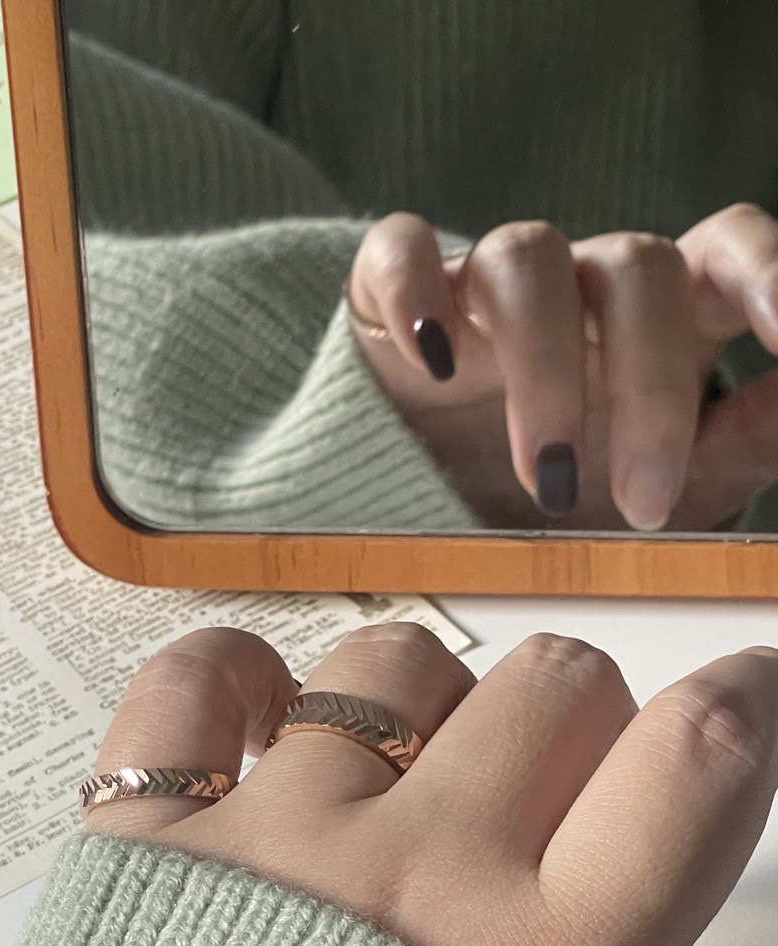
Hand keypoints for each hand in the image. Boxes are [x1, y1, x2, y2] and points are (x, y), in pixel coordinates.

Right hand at [347, 205, 777, 530]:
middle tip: (641, 505)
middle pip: (635, 270)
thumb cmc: (572, 487)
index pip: (730, 251)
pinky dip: (414, 292)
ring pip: (526, 260)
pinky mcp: (395, 292)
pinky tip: (429, 359)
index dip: (767, 277)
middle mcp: (582, 282)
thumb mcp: (681, 481)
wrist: (434, 502)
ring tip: (542, 480)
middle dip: (647, 390)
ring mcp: (488, 281)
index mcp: (665, 311)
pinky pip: (401, 251)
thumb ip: (751, 437)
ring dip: (541, 370)